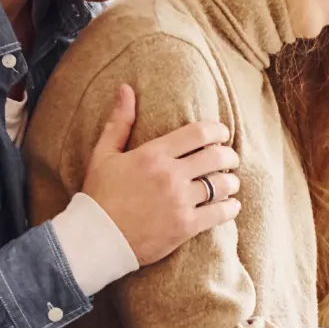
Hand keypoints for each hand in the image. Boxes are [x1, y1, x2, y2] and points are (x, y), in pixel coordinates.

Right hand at [82, 83, 239, 265]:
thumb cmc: (99, 195)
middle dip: (229, 155)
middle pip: (216, 157)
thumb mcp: (104, 154)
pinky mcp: (185, 226)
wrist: (96, 238)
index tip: (222, 133)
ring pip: (221, 185)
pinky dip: (231, 208)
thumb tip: (126, 89)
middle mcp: (170, 175)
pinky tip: (231, 205)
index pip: (198, 133)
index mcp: (153, 154)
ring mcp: (180, 201)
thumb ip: (120, 122)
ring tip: (229, 182)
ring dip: (231, 182)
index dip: (217, 131)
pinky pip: (220, 213)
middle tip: (230, 158)